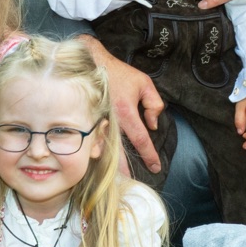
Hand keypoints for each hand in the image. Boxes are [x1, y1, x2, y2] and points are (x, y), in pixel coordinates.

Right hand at [80, 38, 164, 172]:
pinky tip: (100, 163)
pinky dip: (98, 153)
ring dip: (109, 165)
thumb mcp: (144, 83)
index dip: (149, 155)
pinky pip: (94, 141)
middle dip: (126, 170)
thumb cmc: (119, 73)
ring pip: (104, 149)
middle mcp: (111, 120)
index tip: (155, 167)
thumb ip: (154, 104)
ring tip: (115, 180)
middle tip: (132, 183)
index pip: (141, 139)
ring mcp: (97, 121)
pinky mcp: (89, 121)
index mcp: (126, 112)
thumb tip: (152, 125)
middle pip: (119, 152)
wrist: (91, 63)